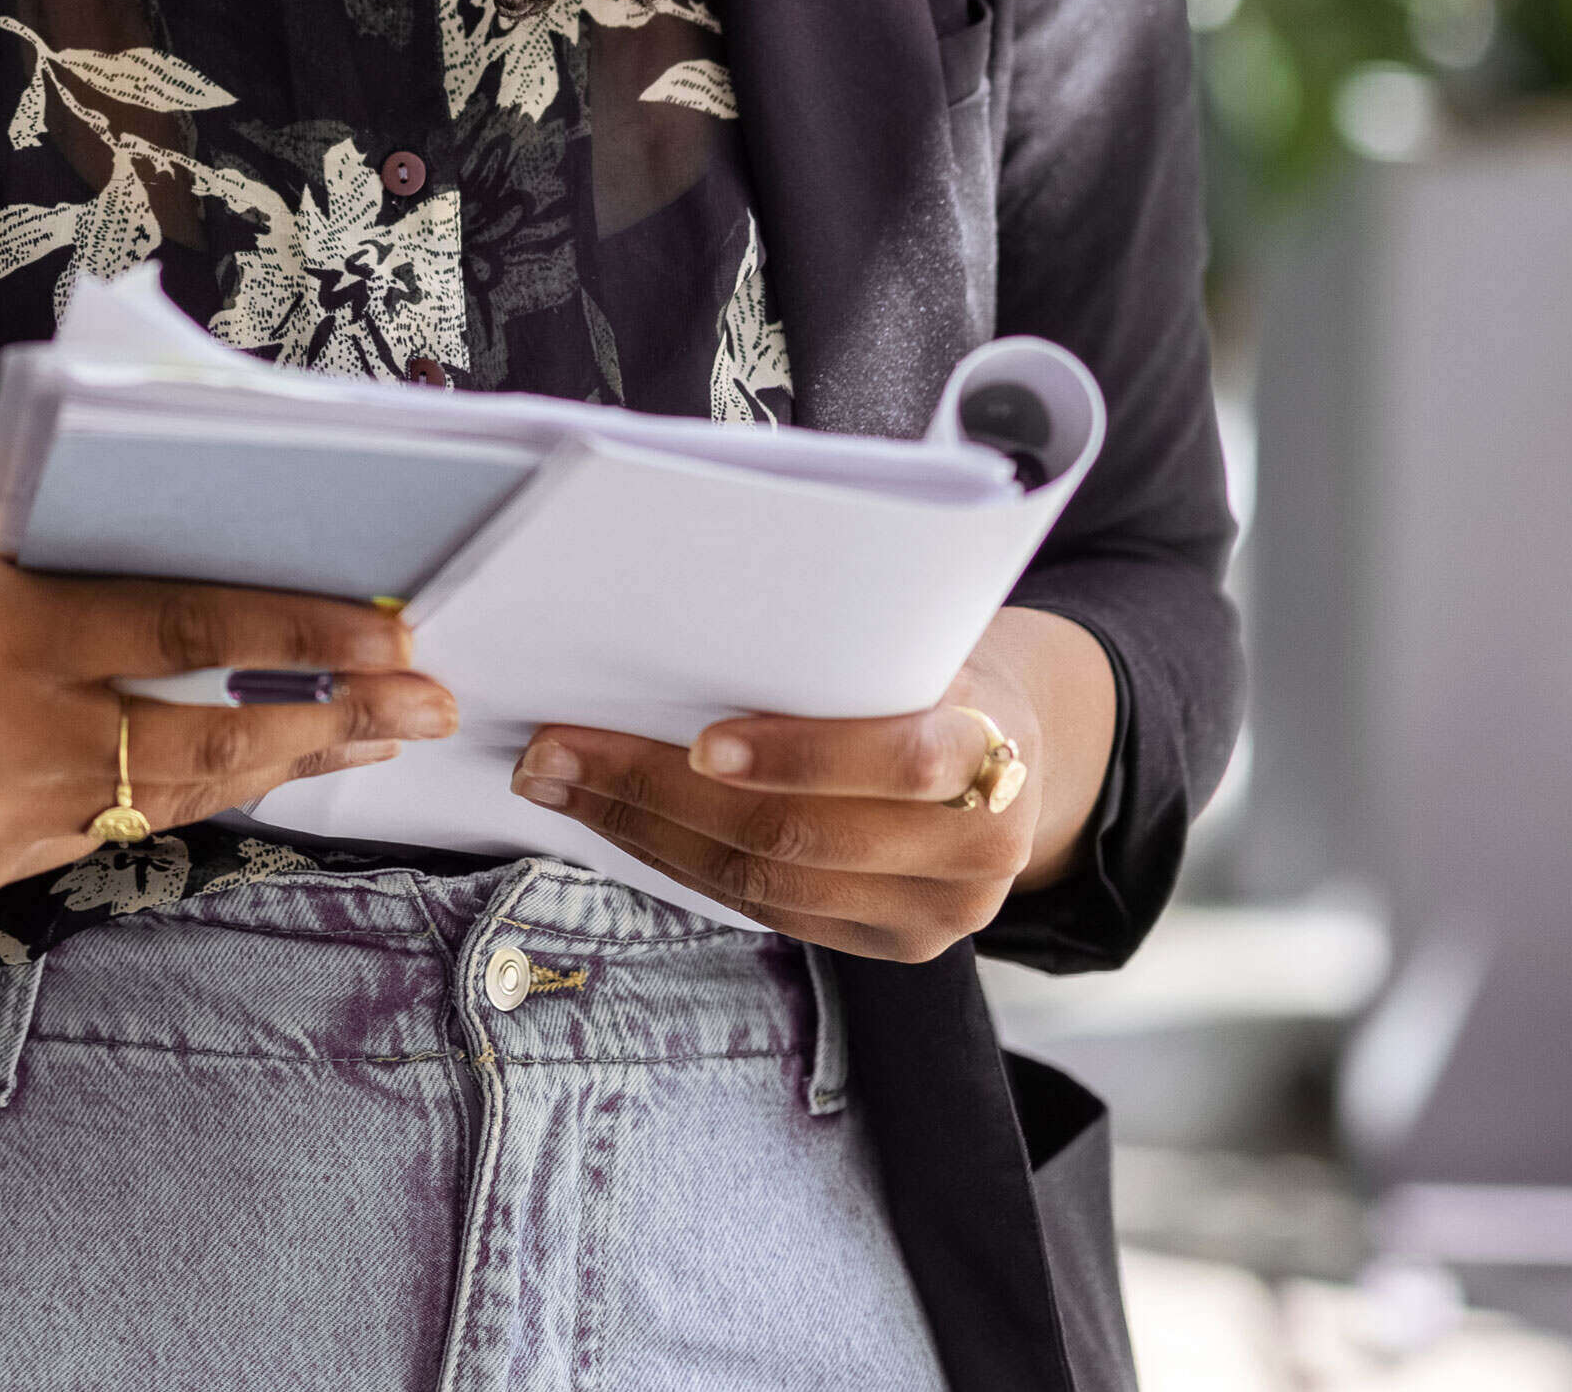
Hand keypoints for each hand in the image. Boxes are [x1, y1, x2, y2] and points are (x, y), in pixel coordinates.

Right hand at [0, 460, 456, 935]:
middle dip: (334, 718)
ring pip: (174, 796)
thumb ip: (59, 506)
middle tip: (426, 702)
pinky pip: (113, 825)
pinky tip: (244, 762)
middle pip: (205, 736)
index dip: (299, 632)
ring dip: (283, 763)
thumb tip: (202, 475)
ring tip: (365, 733)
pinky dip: (184, 791)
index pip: (181, 625)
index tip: (394, 628)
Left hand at [503, 605, 1118, 962]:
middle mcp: (978, 849)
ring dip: (643, 833)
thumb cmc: (938, 668)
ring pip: (767, 887)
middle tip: (555, 751)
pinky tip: (618, 825)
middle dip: (658, 791)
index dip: (799, 757)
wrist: (1016, 742)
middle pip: (801, 837)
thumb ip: (842, 652)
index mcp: (996, 749)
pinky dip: (680, 865)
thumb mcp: (920, 640)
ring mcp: (939, 914)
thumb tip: (674, 625)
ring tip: (557, 784)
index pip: (899, 762)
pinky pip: (769, 914)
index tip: (702, 741)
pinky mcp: (896, 946)